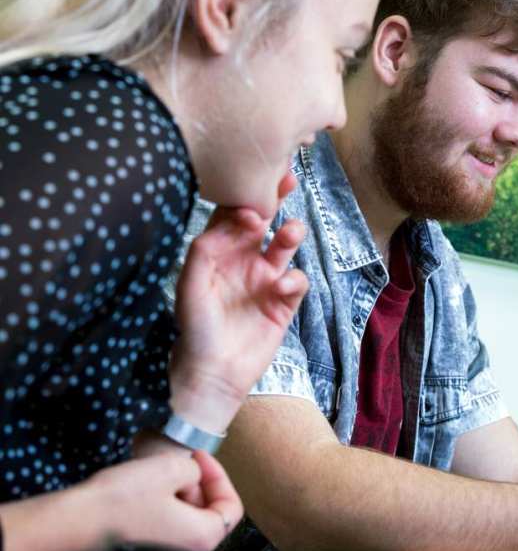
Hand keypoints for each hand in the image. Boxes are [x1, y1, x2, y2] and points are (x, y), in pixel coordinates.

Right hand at [86, 450, 242, 550]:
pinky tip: (138, 490)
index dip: (220, 476)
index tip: (199, 456)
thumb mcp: (167, 469)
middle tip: (176, 462)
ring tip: (154, 474)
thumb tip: (191, 476)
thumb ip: (193, 469)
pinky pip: (162, 526)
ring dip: (176, 493)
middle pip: (208, 513)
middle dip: (197, 483)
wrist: (69, 529)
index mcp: (204, 536)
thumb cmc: (120, 501)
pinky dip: (158, 505)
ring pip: (183, 518)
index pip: (232, 508)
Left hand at [171, 172, 307, 431]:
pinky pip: (296, 280)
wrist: (211, 373)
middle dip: (276, 198)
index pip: (232, 213)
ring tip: (291, 232)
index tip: (250, 195)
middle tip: (288, 177)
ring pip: (285, 245)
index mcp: (218, 252)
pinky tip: (282, 286)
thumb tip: (233, 221)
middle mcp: (244, 260)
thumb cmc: (194, 329)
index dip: (243, 197)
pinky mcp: (284, 303)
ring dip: (291, 234)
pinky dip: (294, 279)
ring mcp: (265, 280)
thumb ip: (204, 250)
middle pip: (264, 219)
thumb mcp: (189, 286)